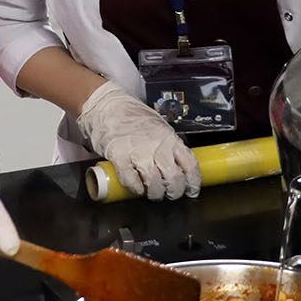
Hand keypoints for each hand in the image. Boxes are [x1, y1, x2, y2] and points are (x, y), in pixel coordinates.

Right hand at [78, 82, 200, 200]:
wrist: (107, 106)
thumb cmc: (132, 115)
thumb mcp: (159, 126)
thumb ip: (169, 144)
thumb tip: (179, 163)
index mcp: (170, 138)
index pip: (190, 165)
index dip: (193, 182)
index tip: (191, 190)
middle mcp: (157, 145)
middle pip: (174, 178)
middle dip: (174, 192)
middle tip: (170, 194)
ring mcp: (138, 151)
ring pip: (154, 183)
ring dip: (155, 193)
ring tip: (152, 193)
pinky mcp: (119, 156)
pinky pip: (130, 180)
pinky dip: (135, 188)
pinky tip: (136, 188)